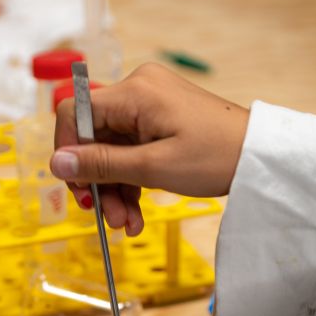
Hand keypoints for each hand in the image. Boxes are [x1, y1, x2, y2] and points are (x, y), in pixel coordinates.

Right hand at [52, 62, 249, 235]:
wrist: (260, 156)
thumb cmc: (216, 156)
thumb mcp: (153, 167)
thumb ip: (102, 164)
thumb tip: (56, 163)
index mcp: (134, 92)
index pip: (74, 113)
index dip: (68, 151)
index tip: (78, 187)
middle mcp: (138, 91)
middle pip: (94, 137)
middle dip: (99, 181)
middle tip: (107, 218)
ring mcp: (150, 105)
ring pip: (113, 149)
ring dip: (115, 189)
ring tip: (127, 224)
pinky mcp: (161, 121)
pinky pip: (132, 150)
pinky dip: (131, 181)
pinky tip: (136, 213)